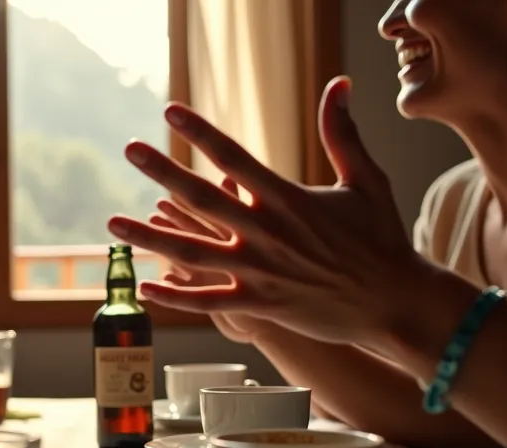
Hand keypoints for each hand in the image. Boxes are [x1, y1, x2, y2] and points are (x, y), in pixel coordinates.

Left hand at [107, 76, 430, 344]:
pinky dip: (176, 296)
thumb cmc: (382, 239)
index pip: (235, 158)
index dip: (201, 134)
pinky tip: (145, 287)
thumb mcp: (366, 179)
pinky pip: (209, 301)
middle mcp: (268, 233)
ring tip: (112, 224)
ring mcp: (260, 271)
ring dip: (150, 237)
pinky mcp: (261, 305)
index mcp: (289, 198)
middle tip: (129, 149)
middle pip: (204, 198)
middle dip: (163, 173)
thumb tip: (338, 83)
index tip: (170, 113)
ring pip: (193, 252)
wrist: (395, 302)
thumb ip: (342, 132)